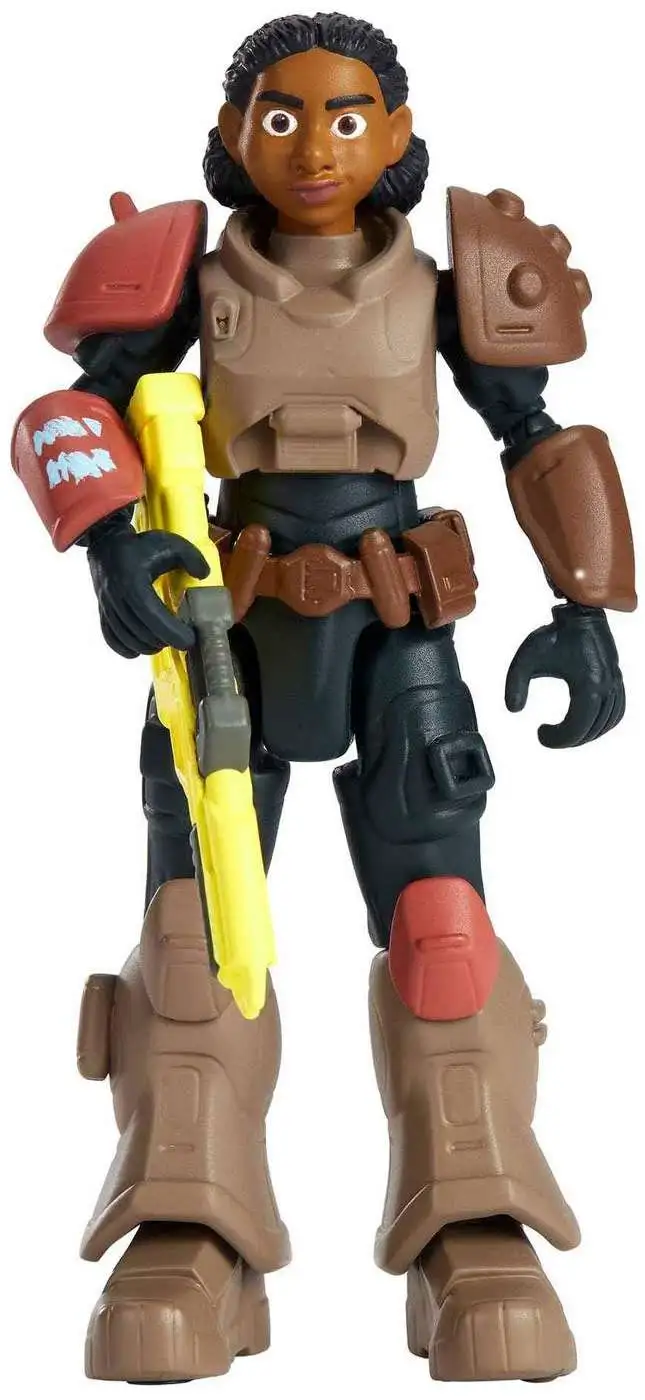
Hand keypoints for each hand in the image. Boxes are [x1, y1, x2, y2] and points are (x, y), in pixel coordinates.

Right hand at [87, 511, 208, 657]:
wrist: (106, 543)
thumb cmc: (140, 545)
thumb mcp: (170, 544)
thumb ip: (191, 557)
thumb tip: (204, 576)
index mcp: (133, 581)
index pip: (152, 615)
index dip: (172, 632)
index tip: (189, 639)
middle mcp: (117, 597)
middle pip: (141, 632)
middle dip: (164, 641)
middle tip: (181, 639)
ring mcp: (107, 607)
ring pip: (128, 639)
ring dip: (148, 646)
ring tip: (164, 642)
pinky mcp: (102, 612)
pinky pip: (111, 639)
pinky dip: (127, 649)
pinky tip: (141, 647)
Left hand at [505, 603, 625, 747]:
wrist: (578, 614)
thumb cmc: (553, 634)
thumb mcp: (525, 659)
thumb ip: (514, 685)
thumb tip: (514, 710)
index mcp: (587, 684)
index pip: (577, 727)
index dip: (558, 739)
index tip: (540, 735)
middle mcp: (606, 685)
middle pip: (592, 729)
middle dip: (569, 739)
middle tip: (548, 737)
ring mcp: (614, 681)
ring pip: (608, 722)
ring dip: (587, 734)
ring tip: (565, 734)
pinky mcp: (616, 677)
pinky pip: (617, 709)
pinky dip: (604, 723)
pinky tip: (587, 724)